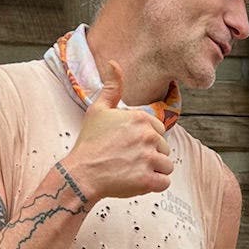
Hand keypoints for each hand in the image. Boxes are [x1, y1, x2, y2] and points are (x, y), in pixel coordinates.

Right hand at [67, 60, 175, 200]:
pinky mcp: (148, 180)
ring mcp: (148, 158)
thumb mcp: (98, 110)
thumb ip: (112, 87)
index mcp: (140, 118)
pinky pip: (164, 182)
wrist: (81, 173)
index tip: (128, 146)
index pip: (159, 131)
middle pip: (164, 149)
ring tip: (132, 171)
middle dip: (150, 156)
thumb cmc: (89, 142)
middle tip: (127, 160)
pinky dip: (153, 185)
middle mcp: (148, 136)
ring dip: (153, 171)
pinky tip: (136, 181)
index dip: (146, 140)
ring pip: (166, 166)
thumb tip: (114, 62)